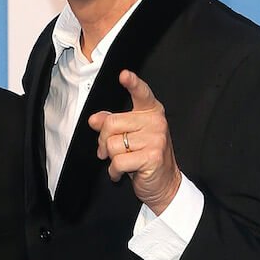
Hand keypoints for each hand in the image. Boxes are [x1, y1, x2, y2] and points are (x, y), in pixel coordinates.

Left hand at [88, 70, 182, 214]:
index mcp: (151, 112)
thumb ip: (112, 124)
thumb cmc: (145, 157)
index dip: (132, 83)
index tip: (124, 75)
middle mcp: (156, 122)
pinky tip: (122, 173)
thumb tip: (94, 119)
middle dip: (104, 141)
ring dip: (111, 158)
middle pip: (111, 124)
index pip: (141, 93)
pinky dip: (114, 171)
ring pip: (113, 145)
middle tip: (110, 151)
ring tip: (123, 162)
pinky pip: (118, 161)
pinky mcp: (152, 156)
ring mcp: (156, 139)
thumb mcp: (128, 136)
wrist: (164, 184)